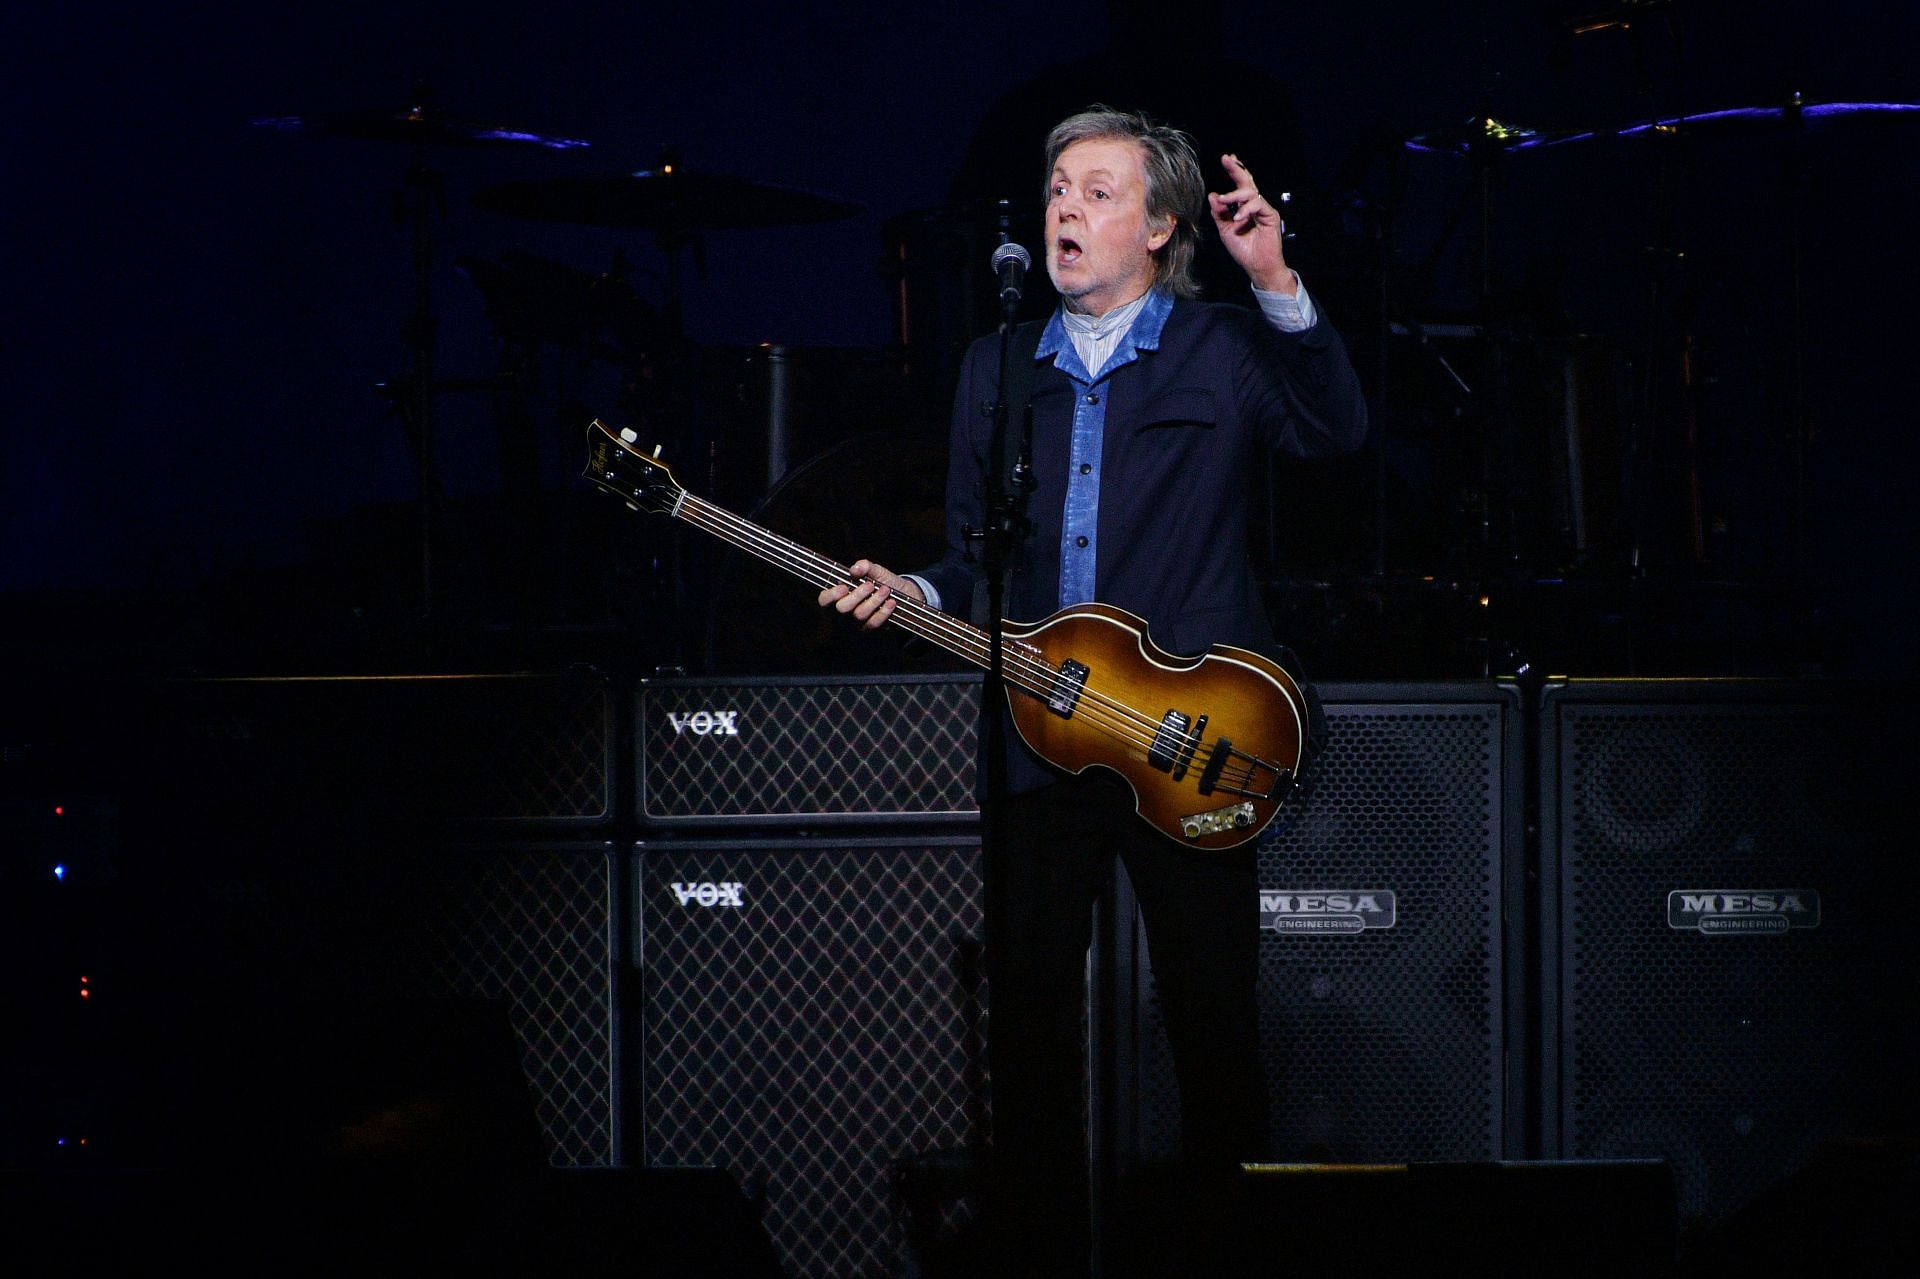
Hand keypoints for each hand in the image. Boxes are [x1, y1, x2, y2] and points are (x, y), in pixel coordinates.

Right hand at [817, 559, 922, 630]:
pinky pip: (872, 623)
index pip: (824, 600)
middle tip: (870, 585)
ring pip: (859, 615)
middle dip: (857, 595)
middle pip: (842, 609)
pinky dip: (883, 611)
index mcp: (839, 595)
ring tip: (886, 590)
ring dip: (874, 601)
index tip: (844, 587)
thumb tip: (854, 569)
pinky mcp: (868, 629)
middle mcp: (844, 611)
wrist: (903, 594)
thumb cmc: (883, 581)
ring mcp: (855, 622)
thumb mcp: (875, 570)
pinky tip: (891, 602)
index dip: (831, 595)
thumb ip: (864, 566)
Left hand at [1207, 153, 1293, 294]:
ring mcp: (1263, 209)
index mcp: (1244, 207)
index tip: (1227, 159)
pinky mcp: (1271, 216)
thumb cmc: (1243, 250)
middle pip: (1247, 182)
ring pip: (1250, 192)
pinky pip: (1257, 205)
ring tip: (1224, 200)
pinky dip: (1246, 209)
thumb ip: (1220, 214)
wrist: (1257, 266)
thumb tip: (1212, 195)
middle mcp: (1254, 206)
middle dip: (1236, 170)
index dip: (1234, 172)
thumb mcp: (1226, 230)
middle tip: (1227, 159)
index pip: (1239, 186)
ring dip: (1235, 194)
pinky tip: (1238, 217)